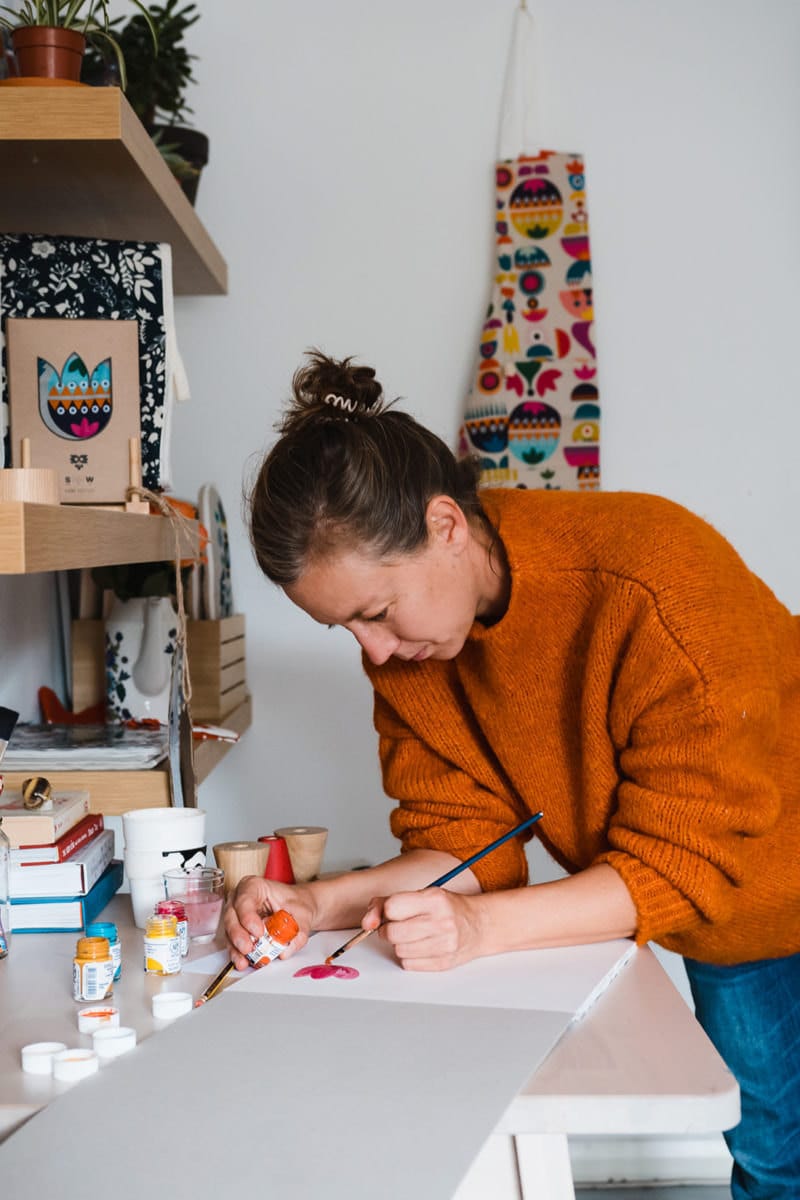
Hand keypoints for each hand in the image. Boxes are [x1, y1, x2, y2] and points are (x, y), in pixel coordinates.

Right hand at [223, 875, 316, 970]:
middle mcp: (240, 898)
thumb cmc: (296, 904)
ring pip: (229, 930)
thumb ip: (297, 930)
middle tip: (248, 948)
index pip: (245, 900)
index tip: (258, 932)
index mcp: (254, 886)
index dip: (248, 917)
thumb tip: (286, 950)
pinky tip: (242, 961)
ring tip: (244, 960)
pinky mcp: (237, 930)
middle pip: (232, 915)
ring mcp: (236, 914)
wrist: (298, 909)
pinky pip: (233, 942)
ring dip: (235, 947)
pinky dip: (237, 953)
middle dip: (238, 934)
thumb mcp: (303, 913)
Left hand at [363, 887, 486, 971]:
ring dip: (400, 945)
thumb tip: (367, 922)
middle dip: (390, 930)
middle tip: (400, 926)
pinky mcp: (443, 964)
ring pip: (398, 951)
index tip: (393, 912)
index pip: (392, 907)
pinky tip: (421, 947)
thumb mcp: (420, 895)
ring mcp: (444, 945)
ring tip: (413, 936)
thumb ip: (385, 903)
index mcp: (434, 899)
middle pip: (392, 933)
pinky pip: (408, 964)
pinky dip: (409, 957)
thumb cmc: (445, 908)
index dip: (387, 911)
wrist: (478, 925)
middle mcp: (441, 922)